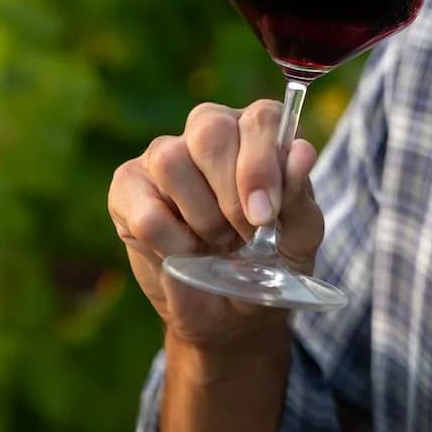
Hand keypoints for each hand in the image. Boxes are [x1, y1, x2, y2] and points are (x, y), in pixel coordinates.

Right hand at [109, 100, 323, 348]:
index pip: (262, 117)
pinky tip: (186, 253)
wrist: (230, 314)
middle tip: (245, 234)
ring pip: (171, 160)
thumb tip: (301, 153)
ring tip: (216, 242)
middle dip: (230, 190)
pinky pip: (144, 209)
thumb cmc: (269, 265)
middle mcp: (211, 132)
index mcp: (259, 134)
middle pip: (210, 129)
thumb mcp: (298, 241)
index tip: (265, 214)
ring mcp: (165, 154)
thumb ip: (300, 198)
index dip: (262, 162)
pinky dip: (171, 243)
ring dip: (201, 217)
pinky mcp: (129, 187)